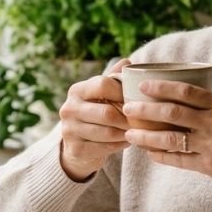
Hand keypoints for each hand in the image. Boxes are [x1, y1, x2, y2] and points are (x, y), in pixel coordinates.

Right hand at [57, 59, 131, 180]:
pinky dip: (120, 145)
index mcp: (77, 90)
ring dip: (126, 133)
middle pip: (107, 113)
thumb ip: (113, 79)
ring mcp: (69, 130)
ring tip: (137, 131)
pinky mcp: (76, 149)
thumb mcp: (101, 95)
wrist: (78, 145)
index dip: (123, 92)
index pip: (103, 85)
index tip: (136, 99)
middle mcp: (69, 108)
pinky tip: (127, 142)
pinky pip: (105, 148)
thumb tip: (127, 61)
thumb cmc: (96, 114)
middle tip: (143, 120)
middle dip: (128, 118)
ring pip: (108, 133)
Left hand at [122, 80, 211, 193]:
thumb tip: (181, 97)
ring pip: (169, 138)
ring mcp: (211, 145)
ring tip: (129, 133)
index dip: (161, 87)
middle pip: (172, 112)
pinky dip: (160, 155)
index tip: (143, 85)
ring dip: (146, 136)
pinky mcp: (208, 166)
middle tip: (128, 108)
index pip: (186, 91)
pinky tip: (148, 152)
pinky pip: (177, 159)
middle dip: (145, 109)